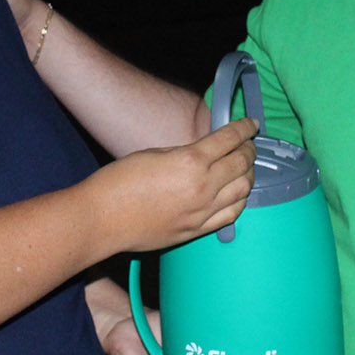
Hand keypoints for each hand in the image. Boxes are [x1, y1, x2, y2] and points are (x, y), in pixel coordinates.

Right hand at [90, 118, 257, 251]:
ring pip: (243, 190)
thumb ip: (185, 153)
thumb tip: (206, 153)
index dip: (245, 129)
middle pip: (242, 164)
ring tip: (244, 168)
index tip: (252, 124)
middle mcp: (203, 187)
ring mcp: (202, 211)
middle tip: (248, 145)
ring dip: (248, 175)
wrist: (102, 219)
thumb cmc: (120, 182)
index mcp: (191, 161)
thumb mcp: (155, 153)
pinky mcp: (197, 230)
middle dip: (249, 151)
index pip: (230, 139)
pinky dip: (239, 201)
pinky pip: (231, 215)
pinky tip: (236, 194)